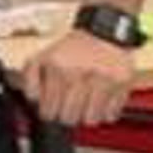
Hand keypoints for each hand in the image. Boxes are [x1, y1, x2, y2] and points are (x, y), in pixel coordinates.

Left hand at [19, 28, 139, 129]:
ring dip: (87, 116)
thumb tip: (33, 100)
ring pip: (90, 120)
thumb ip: (31, 78)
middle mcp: (81, 75)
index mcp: (58, 69)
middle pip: (69, 119)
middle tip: (69, 106)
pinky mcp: (121, 85)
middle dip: (67, 115)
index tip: (52, 109)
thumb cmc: (74, 48)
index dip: (49, 113)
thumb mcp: (44, 56)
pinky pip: (111, 115)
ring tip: (87, 104)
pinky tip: (101, 101)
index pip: (48, 111)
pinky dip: (106, 113)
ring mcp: (103, 82)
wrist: (104, 32)